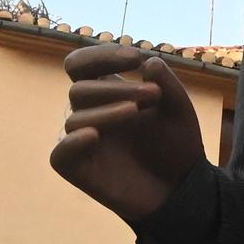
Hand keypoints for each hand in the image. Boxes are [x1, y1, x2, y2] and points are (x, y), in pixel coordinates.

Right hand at [49, 47, 205, 222]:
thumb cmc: (176, 144)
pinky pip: (61, 155)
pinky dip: (72, 143)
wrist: (183, 187)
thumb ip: (166, 82)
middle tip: (153, 94)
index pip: (82, 65)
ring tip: (136, 111)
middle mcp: (90, 114)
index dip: (101, 55)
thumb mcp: (178, 109)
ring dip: (106, 111)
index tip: (135, 58)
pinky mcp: (80, 170)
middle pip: (79, 89)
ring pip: (74, 119)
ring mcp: (83, 142)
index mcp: (106, 93)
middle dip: (115, 87)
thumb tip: (149, 61)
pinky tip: (94, 136)